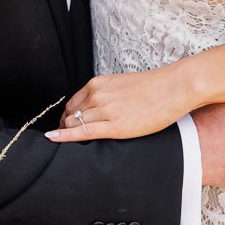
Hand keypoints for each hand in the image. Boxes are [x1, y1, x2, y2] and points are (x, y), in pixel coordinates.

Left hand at [49, 65, 192, 142]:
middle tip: (70, 135)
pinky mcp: (114, 126)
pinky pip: (82, 132)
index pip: (72, 103)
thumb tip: (93, 109)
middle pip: (70, 114)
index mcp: (98, 84)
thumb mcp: (120, 84)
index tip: (67, 124)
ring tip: (71, 141)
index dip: (67, 116)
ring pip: (74, 123)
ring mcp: (105, 110)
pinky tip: (52, 138)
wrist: (172, 88)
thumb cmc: (152, 88)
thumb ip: (104, 95)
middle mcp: (97, 95)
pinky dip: (64, 136)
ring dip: (70, 131)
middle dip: (66, 125)